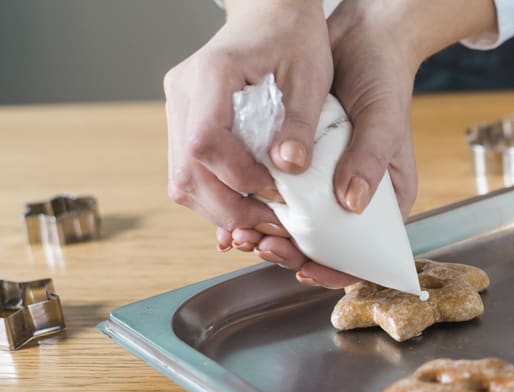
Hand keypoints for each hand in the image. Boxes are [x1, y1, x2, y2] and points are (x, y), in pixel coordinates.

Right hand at [164, 0, 331, 252]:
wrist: (271, 13)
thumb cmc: (295, 37)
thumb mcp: (311, 75)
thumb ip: (299, 122)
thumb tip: (289, 170)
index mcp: (212, 74)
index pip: (205, 143)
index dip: (239, 179)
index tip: (278, 194)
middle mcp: (183, 93)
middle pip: (185, 173)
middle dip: (229, 210)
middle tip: (275, 225)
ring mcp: (178, 108)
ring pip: (181, 180)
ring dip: (221, 210)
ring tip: (267, 219)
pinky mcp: (186, 122)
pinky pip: (190, 172)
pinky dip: (218, 196)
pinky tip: (251, 205)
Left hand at [253, 0, 425, 287]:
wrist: (361, 42)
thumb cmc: (385, 81)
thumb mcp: (384, 121)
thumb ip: (369, 162)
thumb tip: (353, 202)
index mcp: (386, 201)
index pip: (363, 253)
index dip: (335, 271)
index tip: (305, 269)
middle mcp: (354, 199)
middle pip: (322, 247)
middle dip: (288, 252)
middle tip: (258, 244)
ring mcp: (326, 185)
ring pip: (296, 228)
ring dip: (266, 234)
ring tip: (239, 234)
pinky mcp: (301, 169)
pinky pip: (278, 198)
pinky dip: (255, 207)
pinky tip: (233, 213)